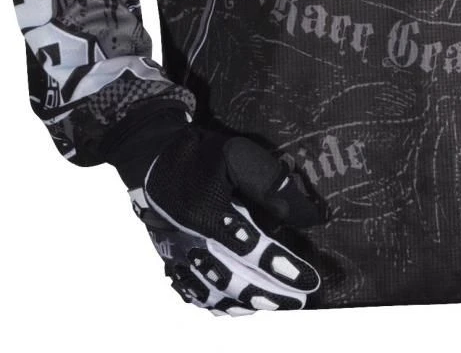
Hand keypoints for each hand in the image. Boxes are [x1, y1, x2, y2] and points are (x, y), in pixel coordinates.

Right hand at [121, 122, 322, 313]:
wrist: (151, 157)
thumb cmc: (200, 153)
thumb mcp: (239, 156)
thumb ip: (272, 185)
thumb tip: (309, 215)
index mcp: (205, 214)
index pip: (252, 250)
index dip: (282, 268)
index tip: (309, 280)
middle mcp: (189, 242)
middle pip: (234, 280)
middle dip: (271, 293)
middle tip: (302, 300)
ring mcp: (176, 255)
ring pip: (213, 293)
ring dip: (247, 302)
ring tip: (276, 304)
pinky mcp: (169, 260)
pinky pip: (191, 293)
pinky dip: (216, 304)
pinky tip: (236, 307)